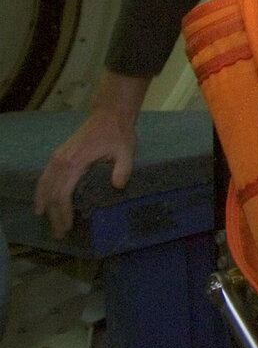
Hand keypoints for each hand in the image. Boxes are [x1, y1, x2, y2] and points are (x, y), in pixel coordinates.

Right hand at [34, 83, 140, 238]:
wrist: (109, 114)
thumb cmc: (118, 133)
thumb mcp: (126, 150)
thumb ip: (123, 169)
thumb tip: (118, 186)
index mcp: (74, 162)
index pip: (63, 194)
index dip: (63, 213)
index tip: (67, 227)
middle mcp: (60, 161)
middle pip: (51, 194)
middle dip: (54, 215)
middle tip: (59, 233)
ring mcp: (57, 157)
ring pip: (44, 186)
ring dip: (44, 205)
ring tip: (47, 222)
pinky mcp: (58, 155)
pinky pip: (45, 177)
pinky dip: (41, 192)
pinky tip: (41, 203)